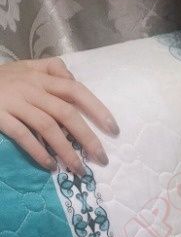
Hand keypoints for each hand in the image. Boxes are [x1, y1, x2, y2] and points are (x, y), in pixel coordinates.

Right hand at [0, 57, 118, 171]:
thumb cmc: (1, 79)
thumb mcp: (25, 67)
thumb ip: (50, 71)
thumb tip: (74, 79)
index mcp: (40, 76)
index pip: (75, 90)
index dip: (97, 109)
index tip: (113, 129)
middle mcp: (30, 88)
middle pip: (66, 112)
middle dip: (87, 137)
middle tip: (101, 158)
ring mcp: (15, 101)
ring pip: (48, 127)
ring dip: (67, 151)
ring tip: (79, 169)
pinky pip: (23, 135)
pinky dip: (39, 152)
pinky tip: (50, 165)